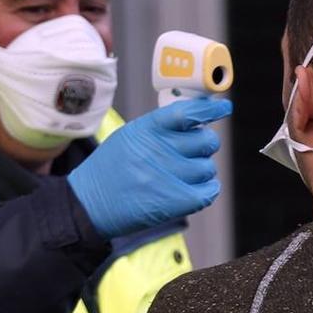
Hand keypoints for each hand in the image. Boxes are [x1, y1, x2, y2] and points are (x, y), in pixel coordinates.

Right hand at [68, 98, 232, 237]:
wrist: (89, 204)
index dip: (210, 109)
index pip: (188, 112)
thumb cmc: (111, 169)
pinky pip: (209, 190)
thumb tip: (197, 117)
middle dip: (204, 145)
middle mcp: (159, 149)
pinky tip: (194, 189)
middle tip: (190, 152)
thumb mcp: (129, 136)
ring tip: (180, 175)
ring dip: (201, 171)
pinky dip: (207, 189)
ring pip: (208, 167)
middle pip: (206, 140)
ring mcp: (168, 176)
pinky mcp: (174, 202)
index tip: (223, 108)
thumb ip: (160, 126)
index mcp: (147, 129)